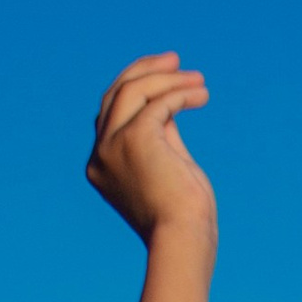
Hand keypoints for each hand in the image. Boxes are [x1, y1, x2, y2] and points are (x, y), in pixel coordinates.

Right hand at [85, 53, 216, 253]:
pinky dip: (181, 95)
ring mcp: (112, 146)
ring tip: (199, 81)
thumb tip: (169, 103)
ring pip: (134, 90)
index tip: (167, 76)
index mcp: (101, 165)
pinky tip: (202, 97)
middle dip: (146, 71)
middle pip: (116, 94)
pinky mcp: (134, 139)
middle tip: (176, 60)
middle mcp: (100, 153)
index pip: (111, 113)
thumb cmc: (182, 217)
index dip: (137, 88)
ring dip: (168, 79)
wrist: (183, 241)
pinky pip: (159, 103)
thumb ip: (161, 135)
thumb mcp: (167, 167)